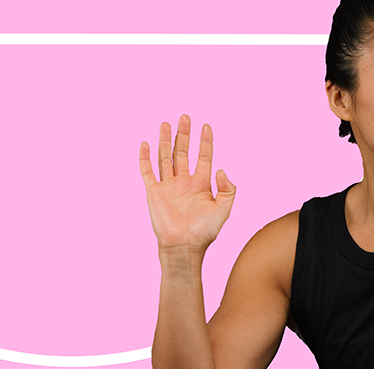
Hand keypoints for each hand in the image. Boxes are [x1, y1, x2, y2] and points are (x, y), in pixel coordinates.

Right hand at [140, 114, 236, 251]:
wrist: (184, 246)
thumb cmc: (205, 231)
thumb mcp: (224, 209)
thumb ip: (228, 188)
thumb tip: (220, 168)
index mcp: (202, 185)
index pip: (204, 157)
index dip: (205, 142)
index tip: (206, 126)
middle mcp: (184, 182)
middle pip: (183, 152)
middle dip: (185, 135)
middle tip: (185, 117)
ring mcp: (168, 186)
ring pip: (166, 158)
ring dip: (166, 141)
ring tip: (166, 123)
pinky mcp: (154, 192)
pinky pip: (148, 171)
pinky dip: (145, 158)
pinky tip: (145, 143)